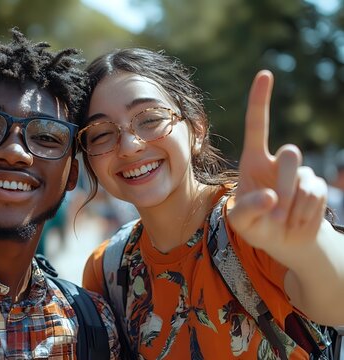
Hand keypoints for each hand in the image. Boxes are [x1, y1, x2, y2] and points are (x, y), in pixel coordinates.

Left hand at [227, 70, 327, 252]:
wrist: (285, 241)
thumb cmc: (256, 227)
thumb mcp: (240, 223)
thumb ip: (247, 210)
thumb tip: (272, 195)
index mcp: (253, 161)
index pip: (257, 125)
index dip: (260, 100)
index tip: (265, 74)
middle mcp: (277, 161)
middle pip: (290, 154)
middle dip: (287, 184)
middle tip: (276, 209)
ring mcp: (300, 172)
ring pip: (304, 181)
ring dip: (292, 206)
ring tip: (282, 219)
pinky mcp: (316, 186)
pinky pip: (315, 196)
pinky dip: (303, 215)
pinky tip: (295, 221)